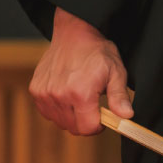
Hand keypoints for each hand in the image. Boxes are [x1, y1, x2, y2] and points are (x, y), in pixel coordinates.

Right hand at [31, 7, 132, 135]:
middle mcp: (59, 95)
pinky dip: (57, 108)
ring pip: (60, 122)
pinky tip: (66, 93)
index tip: (102, 114)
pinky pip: (47, 112)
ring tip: (79, 94)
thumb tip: (126, 116)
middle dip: (85, 120)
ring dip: (71, 115)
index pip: (87, 129)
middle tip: (92, 102)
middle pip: (74, 128)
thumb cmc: (97, 51)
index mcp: (80, 93)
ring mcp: (45, 93)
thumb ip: (119, 97)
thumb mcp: (116, 71)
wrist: (74, 33)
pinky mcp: (36, 90)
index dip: (98, 125)